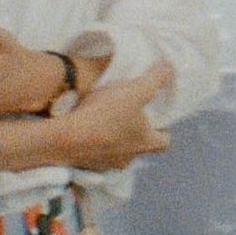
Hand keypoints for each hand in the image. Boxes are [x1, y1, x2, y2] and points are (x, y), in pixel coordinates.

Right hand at [39, 59, 173, 179]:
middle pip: (138, 146)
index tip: (156, 116)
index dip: (163, 129)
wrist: (65, 138)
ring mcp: (106, 165)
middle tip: (128, 114)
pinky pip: (94, 155)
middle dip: (135, 132)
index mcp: (145, 143)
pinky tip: (85, 129)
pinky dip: (93, 144)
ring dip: (113, 138)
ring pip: (116, 151)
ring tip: (104, 119)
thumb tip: (170, 68)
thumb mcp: (136, 90)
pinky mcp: (85, 166)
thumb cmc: (106, 115)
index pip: (164, 141)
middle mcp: (128, 159)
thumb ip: (156, 78)